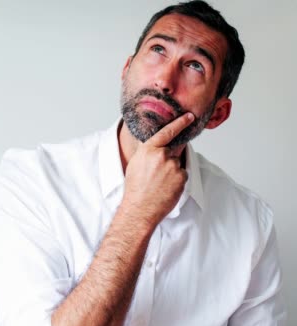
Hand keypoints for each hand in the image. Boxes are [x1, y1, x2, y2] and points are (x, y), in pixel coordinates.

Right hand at [121, 112, 194, 227]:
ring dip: (171, 171)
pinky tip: (166, 188)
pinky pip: (182, 175)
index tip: (189, 116)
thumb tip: (156, 145)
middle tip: (157, 174)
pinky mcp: (181, 177)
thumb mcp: (136, 163)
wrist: (140, 208)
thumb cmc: (135, 188)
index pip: (167, 132)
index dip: (180, 123)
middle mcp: (162, 155)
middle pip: (172, 151)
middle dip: (168, 160)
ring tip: (159, 183)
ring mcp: (173, 166)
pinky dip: (176, 180)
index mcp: (149, 149)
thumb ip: (148, 151)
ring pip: (177, 164)